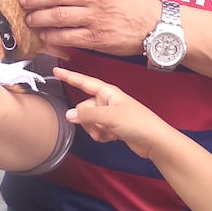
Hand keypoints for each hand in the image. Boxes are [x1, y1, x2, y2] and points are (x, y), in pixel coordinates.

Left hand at [19, 0, 160, 55]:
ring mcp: (94, 18)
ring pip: (56, 16)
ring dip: (38, 18)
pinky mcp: (95, 38)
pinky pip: (66, 36)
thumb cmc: (132, 2)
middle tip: (23, 2)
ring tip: (30, 19)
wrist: (154, 25)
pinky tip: (44, 35)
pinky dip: (51, 36)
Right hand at [59, 66, 175, 159]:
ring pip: (90, 120)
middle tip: (98, 127)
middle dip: (87, 119)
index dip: (70, 76)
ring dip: (95, 129)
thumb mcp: (109, 117)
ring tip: (108, 134)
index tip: (56, 70)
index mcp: (108, 92)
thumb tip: (69, 114)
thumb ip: (87, 115)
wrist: (154, 140)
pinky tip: (112, 138)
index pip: (84, 82)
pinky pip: (98, 129)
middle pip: (85, 106)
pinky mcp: (114, 126)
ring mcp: (111, 114)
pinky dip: (102, 135)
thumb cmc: (137, 123)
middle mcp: (108, 101)